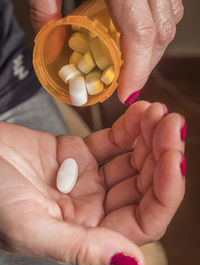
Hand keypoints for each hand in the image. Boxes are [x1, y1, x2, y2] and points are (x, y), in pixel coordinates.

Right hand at [0, 101, 184, 264]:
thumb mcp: (30, 227)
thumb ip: (80, 248)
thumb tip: (133, 263)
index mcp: (87, 233)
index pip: (144, 220)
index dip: (165, 190)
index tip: (174, 157)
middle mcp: (93, 209)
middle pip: (143, 185)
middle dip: (162, 154)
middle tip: (171, 124)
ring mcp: (87, 180)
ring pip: (132, 161)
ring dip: (150, 138)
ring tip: (159, 113)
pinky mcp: (78, 154)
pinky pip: (112, 142)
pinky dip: (129, 128)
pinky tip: (141, 113)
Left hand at [29, 0, 183, 103]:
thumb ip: (43, 6)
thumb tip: (50, 43)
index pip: (140, 34)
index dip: (137, 70)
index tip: (126, 93)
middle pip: (160, 33)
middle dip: (145, 66)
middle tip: (126, 84)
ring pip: (170, 20)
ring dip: (152, 50)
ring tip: (132, 65)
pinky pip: (170, 5)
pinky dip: (157, 28)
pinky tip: (140, 36)